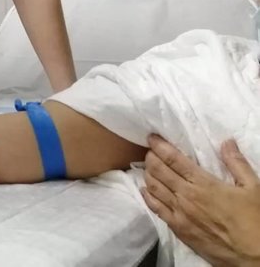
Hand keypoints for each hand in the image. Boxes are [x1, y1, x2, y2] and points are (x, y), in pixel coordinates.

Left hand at [141, 135, 259, 266]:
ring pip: (153, 187)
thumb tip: (226, 142)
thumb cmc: (255, 221)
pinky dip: (147, 196)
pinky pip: (156, 209)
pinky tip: (145, 190)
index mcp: (202, 184)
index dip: (159, 146)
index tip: (151, 138)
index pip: (173, 159)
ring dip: (148, 173)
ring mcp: (180, 214)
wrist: (255, 257)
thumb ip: (237, 163)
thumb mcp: (253, 188)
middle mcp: (186, 196)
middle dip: (151, 157)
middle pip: (158, 170)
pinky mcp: (178, 229)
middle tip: (149, 150)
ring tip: (148, 166)